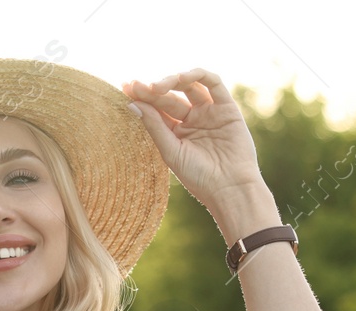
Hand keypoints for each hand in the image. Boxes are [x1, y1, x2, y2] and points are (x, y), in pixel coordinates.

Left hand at [123, 68, 264, 210]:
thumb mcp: (171, 151)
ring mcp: (210, 112)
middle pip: (170, 97)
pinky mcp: (227, 107)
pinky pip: (214, 83)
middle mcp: (193, 119)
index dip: (142, 98)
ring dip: (172, 81)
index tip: (125, 89)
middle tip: (136, 86)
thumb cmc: (199, 177)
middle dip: (152, 90)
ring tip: (156, 86)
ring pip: (190, 86)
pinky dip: (198, 75)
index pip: (157, 109)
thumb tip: (132, 104)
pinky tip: (181, 78)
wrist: (230, 188)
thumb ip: (154, 126)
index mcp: (177, 131)